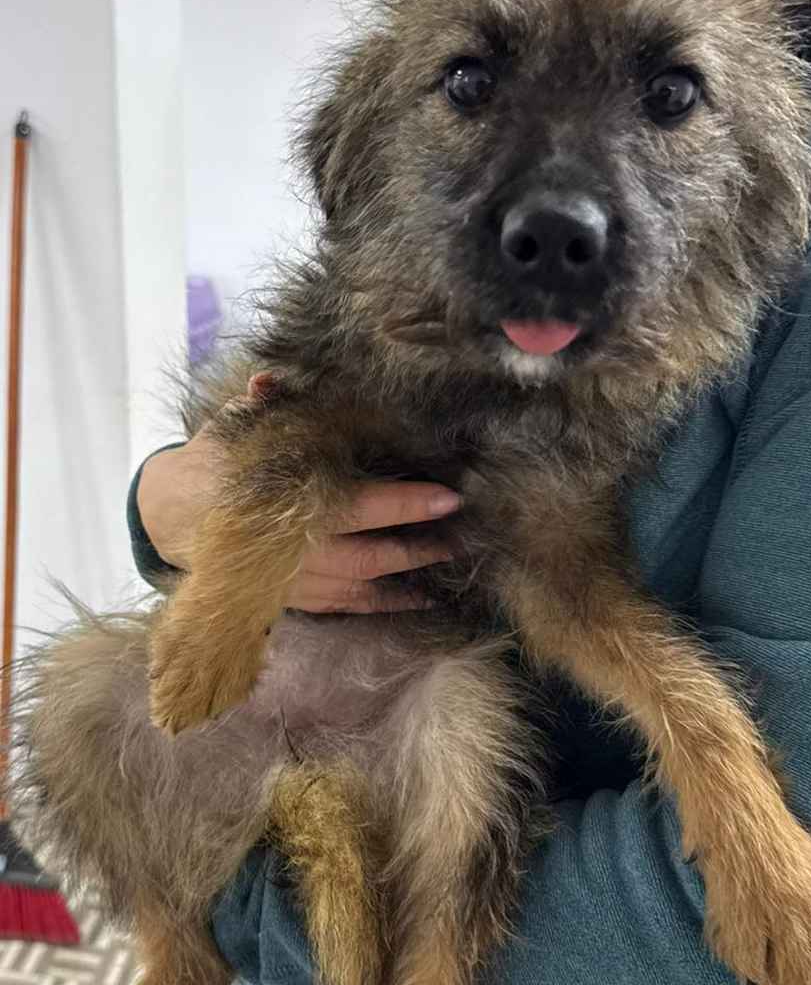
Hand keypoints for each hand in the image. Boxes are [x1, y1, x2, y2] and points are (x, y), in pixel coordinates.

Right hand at [136, 379, 459, 613]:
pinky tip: (416, 599)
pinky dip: (380, 605)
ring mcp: (293, 581)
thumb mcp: (231, 428)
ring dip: (408, 581)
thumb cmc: (215, 464)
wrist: (171, 517)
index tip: (451, 498)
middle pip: (372, 554)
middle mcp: (296, 549)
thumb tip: (270, 377)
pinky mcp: (290, 599)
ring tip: (450, 568)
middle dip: (421, 548)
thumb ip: (259, 404)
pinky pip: (343, 607)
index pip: (361, 507)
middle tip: (466, 539)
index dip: (408, 504)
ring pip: (362, 586)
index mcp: (290, 503)